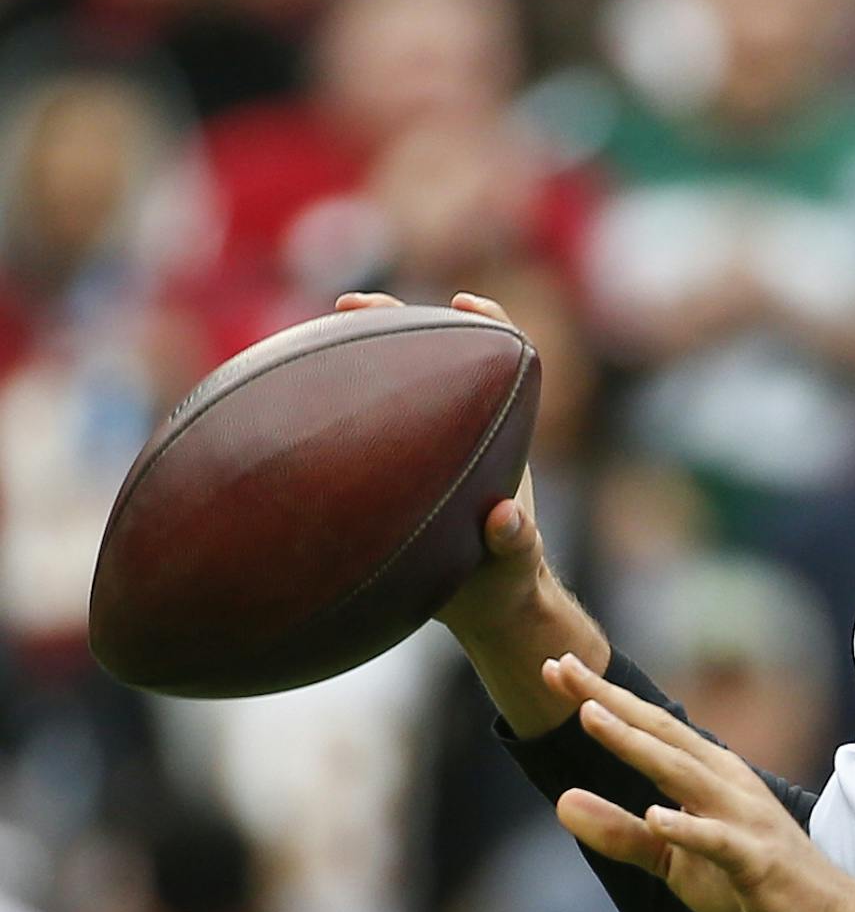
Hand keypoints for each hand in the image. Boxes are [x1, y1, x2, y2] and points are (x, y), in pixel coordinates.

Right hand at [334, 290, 548, 640]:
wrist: (482, 607)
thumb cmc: (504, 582)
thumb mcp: (514, 565)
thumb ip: (516, 543)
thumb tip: (505, 518)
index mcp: (496, 437)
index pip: (505, 360)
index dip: (491, 323)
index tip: (464, 304)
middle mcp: (458, 429)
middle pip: (432, 353)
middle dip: (395, 319)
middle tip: (350, 305)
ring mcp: (421, 446)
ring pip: (388, 382)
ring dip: (355, 352)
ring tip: (313, 332)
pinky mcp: (390, 471)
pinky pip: (357, 427)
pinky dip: (327, 406)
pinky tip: (281, 402)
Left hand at [544, 652, 854, 911]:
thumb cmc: (750, 882)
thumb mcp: (673, 859)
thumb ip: (619, 831)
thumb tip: (561, 802)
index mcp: (709, 776)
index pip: (649, 729)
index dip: (602, 698)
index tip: (556, 667)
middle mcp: (727, 784)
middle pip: (661, 734)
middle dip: (609, 700)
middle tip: (562, 665)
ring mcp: (744, 819)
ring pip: (684, 774)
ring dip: (638, 745)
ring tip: (592, 716)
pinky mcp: (756, 861)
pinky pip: (718, 841)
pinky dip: (689, 828)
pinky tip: (657, 815)